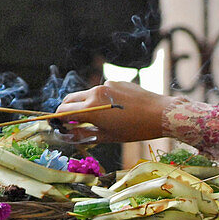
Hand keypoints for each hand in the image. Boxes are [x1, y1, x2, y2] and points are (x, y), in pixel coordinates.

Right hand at [55, 80, 179, 143]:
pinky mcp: (117, 82)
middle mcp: (95, 92)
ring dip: (83, 105)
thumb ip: (85, 134)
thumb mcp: (108, 137)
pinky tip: (113, 110)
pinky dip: (99, 100)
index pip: (63, 111)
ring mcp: (106, 85)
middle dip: (66, 110)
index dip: (58, 119)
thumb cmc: (135, 130)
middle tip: (71, 123)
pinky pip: (101, 91)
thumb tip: (69, 134)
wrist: (160, 113)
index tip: (59, 125)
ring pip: (86, 94)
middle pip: (70, 99)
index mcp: (91, 108)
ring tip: (95, 118)